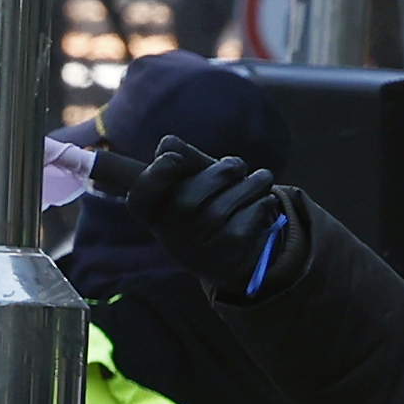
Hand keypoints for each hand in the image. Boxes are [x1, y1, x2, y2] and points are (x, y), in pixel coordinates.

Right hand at [80, 139, 305, 306]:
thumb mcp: (195, 176)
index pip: (140, 200)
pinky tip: (263, 202)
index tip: (173, 158)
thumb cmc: (211, 200)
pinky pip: (245, 221)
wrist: (240, 248)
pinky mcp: (226, 259)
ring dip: (249, 185)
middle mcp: (169, 237)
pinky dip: (260, 204)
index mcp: (154, 214)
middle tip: (238, 166)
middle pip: (187, 201)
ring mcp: (197, 252)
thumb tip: (169, 144)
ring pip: (221, 210)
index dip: (154, 177)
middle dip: (221, 173)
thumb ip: (183, 157)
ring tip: (261, 179)